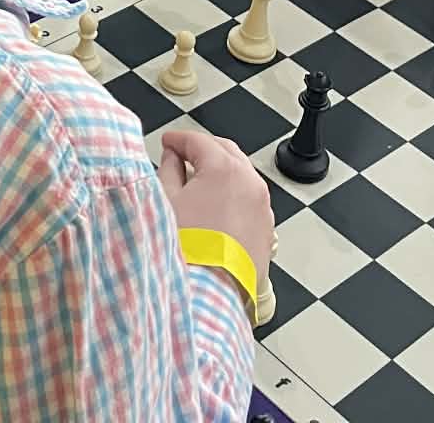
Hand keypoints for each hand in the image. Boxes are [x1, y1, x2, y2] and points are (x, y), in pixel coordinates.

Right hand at [158, 130, 272, 306]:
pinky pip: (250, 201)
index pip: (198, 141)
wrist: (211, 294)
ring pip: (241, 176)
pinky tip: (216, 207)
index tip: (167, 143)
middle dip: (203, 150)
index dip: (178, 139)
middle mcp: (250, 183)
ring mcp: (262, 207)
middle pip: (225, 152)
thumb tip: (172, 160)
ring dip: (221, 172)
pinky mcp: (266, 229)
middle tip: (182, 155)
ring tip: (198, 183)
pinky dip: (234, 196)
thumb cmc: (189, 251)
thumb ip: (168, 171)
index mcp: (224, 169)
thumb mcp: (166, 202)